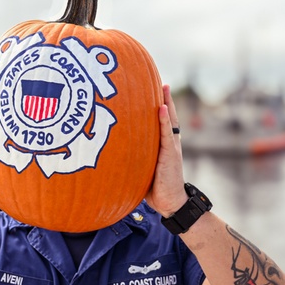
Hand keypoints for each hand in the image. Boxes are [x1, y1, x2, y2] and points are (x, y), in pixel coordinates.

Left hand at [144, 84, 188, 217]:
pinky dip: (165, 120)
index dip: (159, 108)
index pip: (162, 123)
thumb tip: (112, 157)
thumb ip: (134, 160)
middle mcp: (169, 144)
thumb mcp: (142, 171)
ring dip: (167, 103)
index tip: (153, 91)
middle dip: (165, 99)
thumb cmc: (155, 189)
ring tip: (164, 87)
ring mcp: (171, 148)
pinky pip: (167, 134)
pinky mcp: (171, 154)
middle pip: (168, 117)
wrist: (169, 202)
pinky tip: (162, 107)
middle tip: (161, 82)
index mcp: (163, 147)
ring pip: (169, 121)